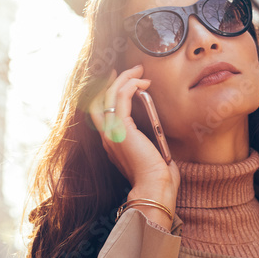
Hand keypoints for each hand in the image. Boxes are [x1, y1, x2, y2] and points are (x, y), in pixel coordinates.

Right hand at [88, 66, 179, 215]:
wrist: (154, 188)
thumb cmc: (157, 177)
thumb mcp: (150, 153)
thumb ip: (147, 138)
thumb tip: (155, 125)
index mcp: (113, 143)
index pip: (102, 113)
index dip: (108, 93)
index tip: (120, 79)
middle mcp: (107, 137)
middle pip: (101, 99)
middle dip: (114, 80)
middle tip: (131, 69)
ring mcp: (112, 133)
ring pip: (111, 94)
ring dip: (125, 78)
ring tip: (140, 70)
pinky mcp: (122, 129)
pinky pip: (122, 97)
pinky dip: (131, 85)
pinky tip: (142, 81)